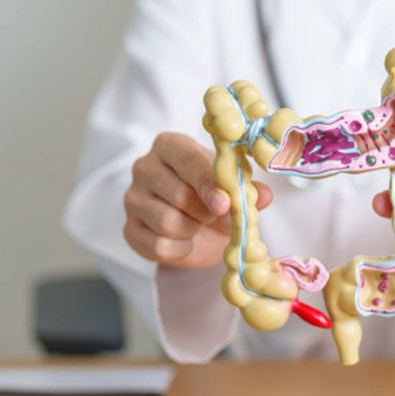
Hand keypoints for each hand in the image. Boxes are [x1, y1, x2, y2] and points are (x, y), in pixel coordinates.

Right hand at [124, 132, 272, 268]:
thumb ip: (248, 189)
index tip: (225, 203)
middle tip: (216, 215)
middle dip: (205, 212)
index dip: (208, 184)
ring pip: (167, 222)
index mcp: (170, 146)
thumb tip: (265, 196)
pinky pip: (158, 246)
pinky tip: (185, 241)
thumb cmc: (213, 196)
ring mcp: (132, 198)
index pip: (187, 160)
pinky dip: (180, 249)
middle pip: (178, 194)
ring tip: (198, 225)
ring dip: (192, 230)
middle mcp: (144, 167)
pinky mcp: (129, 229)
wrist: (197, 229)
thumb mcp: (232, 187)